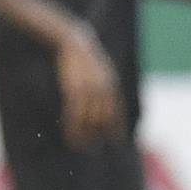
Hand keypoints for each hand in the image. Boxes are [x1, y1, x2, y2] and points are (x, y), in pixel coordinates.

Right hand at [53, 24, 122, 147]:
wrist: (73, 40)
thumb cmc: (84, 55)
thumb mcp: (100, 69)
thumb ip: (104, 84)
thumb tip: (104, 98)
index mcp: (111, 83)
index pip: (117, 110)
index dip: (117, 127)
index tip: (118, 141)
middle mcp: (103, 88)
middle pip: (104, 117)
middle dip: (102, 134)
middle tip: (97, 148)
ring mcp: (89, 89)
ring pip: (89, 118)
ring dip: (86, 135)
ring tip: (83, 148)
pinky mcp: (74, 89)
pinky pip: (75, 113)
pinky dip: (74, 127)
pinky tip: (72, 136)